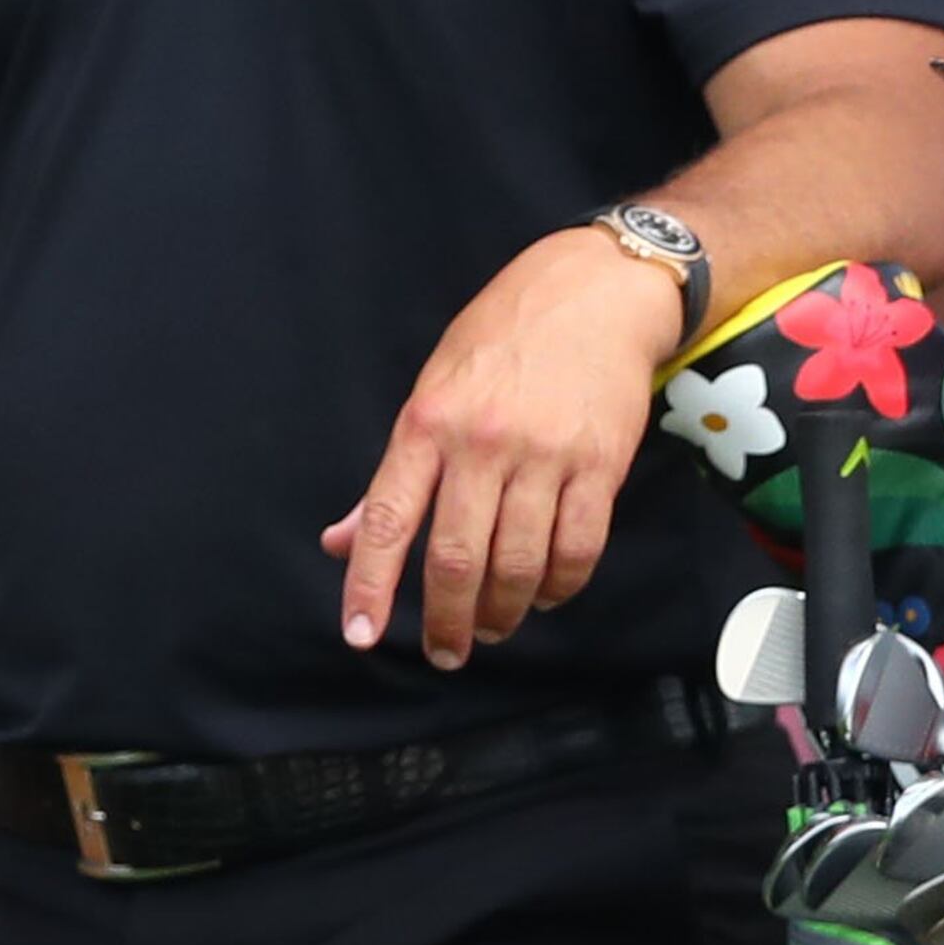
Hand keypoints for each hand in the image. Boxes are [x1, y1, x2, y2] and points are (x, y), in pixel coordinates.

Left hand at [323, 230, 683, 668]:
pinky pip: (578, 549)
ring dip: (504, 612)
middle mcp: (481, 443)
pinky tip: (547, 595)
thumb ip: (392, 476)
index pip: (387, 519)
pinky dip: (560, 586)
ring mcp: (544, 456)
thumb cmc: (504, 339)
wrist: (596, 292)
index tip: (361, 634)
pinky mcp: (600, 466)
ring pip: (519, 564)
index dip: (370, 585)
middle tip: (445, 652)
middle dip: (447, 620)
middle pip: (457, 558)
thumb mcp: (432, 390)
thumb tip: (343, 543)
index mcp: (427, 424)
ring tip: (494, 626)